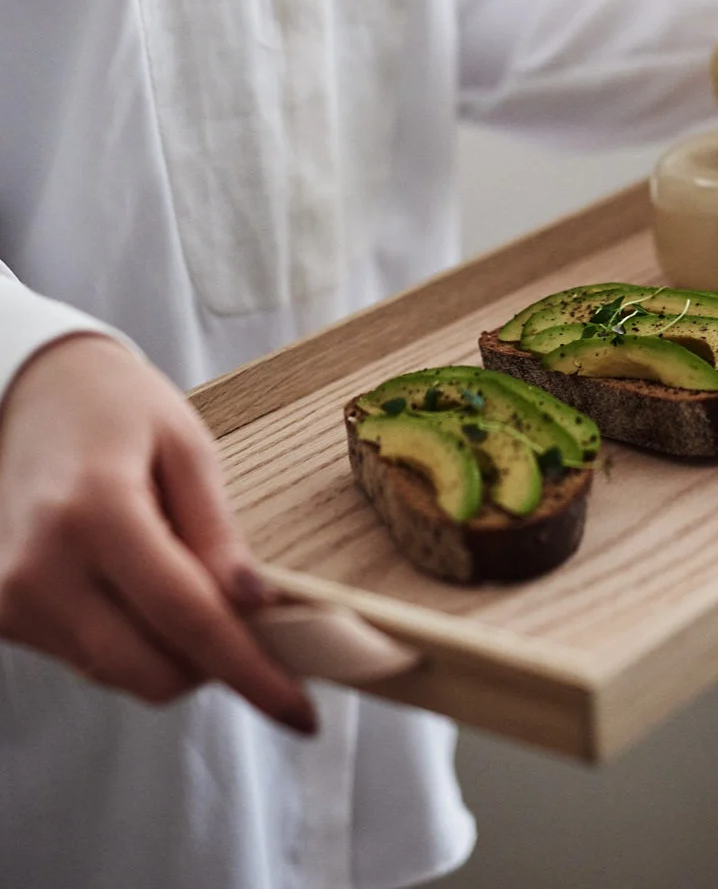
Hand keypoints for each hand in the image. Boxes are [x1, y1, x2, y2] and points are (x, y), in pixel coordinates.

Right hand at [0, 335, 315, 730]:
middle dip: (212, 664)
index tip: (300, 711)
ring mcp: (12, 599)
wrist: (34, 393)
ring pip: (120, 674)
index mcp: (97, 511)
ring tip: (176, 572)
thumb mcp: (187, 446)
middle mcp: (42, 566)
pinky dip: (131, 640)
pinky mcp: (2, 616)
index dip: (249, 670)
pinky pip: (88, 660)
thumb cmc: (117, 409)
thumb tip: (255, 606)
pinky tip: (135, 581)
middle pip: (150, 669)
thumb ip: (219, 532)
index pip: (186, 617)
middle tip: (246, 619)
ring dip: (171, 651)